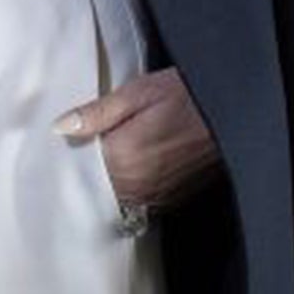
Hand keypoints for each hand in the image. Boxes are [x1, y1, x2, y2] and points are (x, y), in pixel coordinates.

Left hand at [53, 65, 220, 208]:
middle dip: (81, 172)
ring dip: (103, 183)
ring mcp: (154, 196)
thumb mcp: (141, 91)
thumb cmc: (189, 94)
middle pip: (90, 189)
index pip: (76, 169)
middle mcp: (136, 184)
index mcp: (124, 156)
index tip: (61, 144)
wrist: (233, 111)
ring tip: (103, 157)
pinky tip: (128, 169)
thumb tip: (62, 127)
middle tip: (78, 148)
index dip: (66, 156)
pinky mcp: (169, 199)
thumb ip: (99, 112)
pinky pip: (134, 202)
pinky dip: (125, 190)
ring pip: (111, 199)